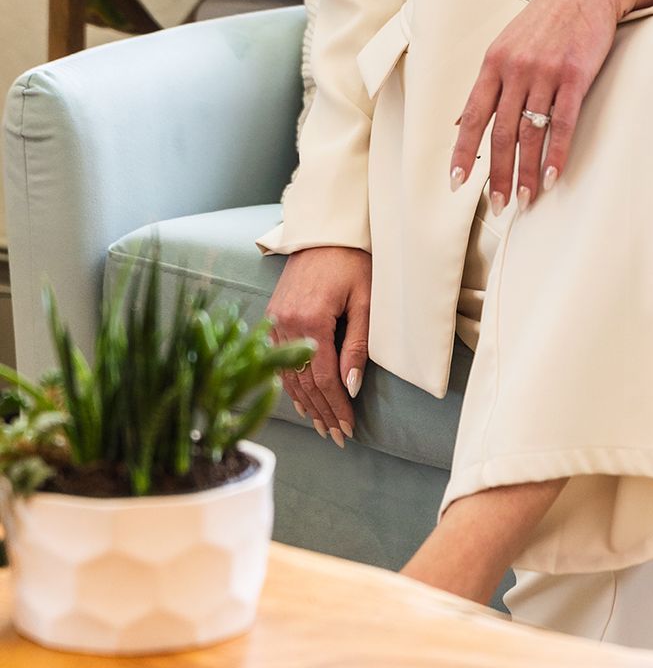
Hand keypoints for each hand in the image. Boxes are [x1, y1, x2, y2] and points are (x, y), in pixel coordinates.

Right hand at [265, 245, 371, 445]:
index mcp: (311, 319)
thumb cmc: (353, 260)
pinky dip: (291, 383)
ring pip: (288, 374)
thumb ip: (358, 344)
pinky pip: (279, 359)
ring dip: (306, 403)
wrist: (324, 231)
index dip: (336, 406)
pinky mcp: (272, 315)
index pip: (324, 377)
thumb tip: (351, 387)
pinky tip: (302, 400)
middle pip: (304, 381)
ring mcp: (275, 320)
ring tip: (322, 426)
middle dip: (322, 411)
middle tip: (337, 436)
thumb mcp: (365, 299)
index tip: (348, 428)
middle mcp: (286, 323)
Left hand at [449, 0, 648, 211]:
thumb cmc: (546, 19)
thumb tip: (458, 122)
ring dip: (527, 171)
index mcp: (493, 64)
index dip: (463, 153)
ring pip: (530, 133)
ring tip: (526, 199)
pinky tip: (553, 176)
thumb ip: (486, 85)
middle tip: (499, 205)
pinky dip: (556, 153)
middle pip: (501, 133)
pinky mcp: (575, 75)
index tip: (457, 183)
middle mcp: (515, 70)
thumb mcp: (505, 45)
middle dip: (498, 174)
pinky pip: (562, 122)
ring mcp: (545, 73)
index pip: (472, 117)